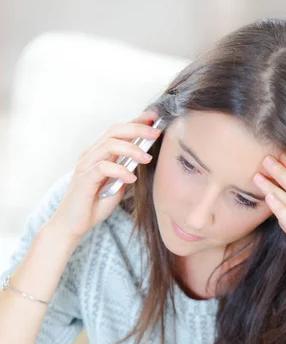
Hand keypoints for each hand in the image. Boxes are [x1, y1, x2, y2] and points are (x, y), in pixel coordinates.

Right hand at [50, 109, 161, 239]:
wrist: (71, 226)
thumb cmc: (92, 206)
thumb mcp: (116, 187)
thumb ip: (125, 172)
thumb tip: (140, 161)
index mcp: (97, 154)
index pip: (117, 131)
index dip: (135, 122)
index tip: (154, 118)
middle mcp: (90, 155)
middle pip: (114, 131)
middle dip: (137, 129)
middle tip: (156, 133)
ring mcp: (85, 166)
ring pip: (109, 145)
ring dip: (131, 149)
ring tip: (147, 158)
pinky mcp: (84, 180)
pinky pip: (103, 168)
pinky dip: (120, 171)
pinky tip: (131, 178)